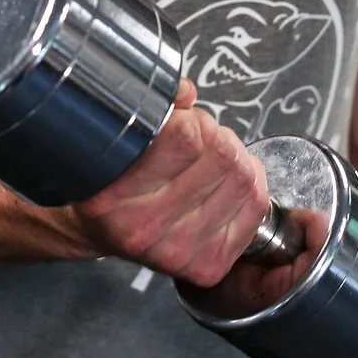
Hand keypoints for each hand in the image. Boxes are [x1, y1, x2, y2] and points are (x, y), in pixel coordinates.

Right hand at [73, 80, 269, 287]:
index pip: (184, 139)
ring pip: (244, 180)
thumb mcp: (119, 134)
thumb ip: (153, 106)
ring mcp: (178, 252)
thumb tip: (186, 92)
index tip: (182, 121)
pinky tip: (230, 178)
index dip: (191, 119)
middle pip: (223, 157)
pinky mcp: (206, 266)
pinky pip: (256, 206)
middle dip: (216, 134)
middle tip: (201, 135)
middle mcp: (144, 229)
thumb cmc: (112, 176)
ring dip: (235, 155)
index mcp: (112, 196)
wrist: (102, 229)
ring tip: (213, 155)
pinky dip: (252, 182)